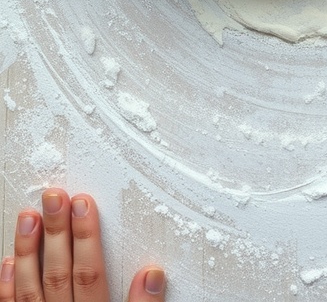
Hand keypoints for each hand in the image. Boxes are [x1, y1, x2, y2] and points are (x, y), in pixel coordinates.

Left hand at [0, 189, 164, 301]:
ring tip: (28, 216)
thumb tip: (152, 275)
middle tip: (54, 197)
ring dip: (29, 251)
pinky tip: (9, 261)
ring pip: (31, 289)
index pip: (90, 273)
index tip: (83, 204)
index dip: (86, 237)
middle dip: (57, 232)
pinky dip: (8, 286)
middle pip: (60, 273)